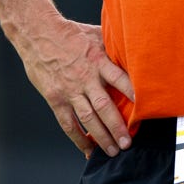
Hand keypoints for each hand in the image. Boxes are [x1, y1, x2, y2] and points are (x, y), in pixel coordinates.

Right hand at [20, 18, 135, 156]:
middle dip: (117, 127)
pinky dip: (78, 138)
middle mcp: (85, 78)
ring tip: (113, 150)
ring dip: (101, 137)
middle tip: (128, 142)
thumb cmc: (70, 33)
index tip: (146, 107)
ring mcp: (70, 90)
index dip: (133, 93)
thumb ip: (114, 46)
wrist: (38, 34)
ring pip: (88, 119)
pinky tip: (87, 148)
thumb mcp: (97, 34)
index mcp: (98, 61)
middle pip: (104, 107)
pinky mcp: (56, 98)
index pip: (120, 79)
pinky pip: (68, 123)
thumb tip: (136, 47)